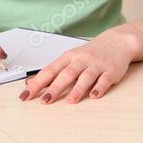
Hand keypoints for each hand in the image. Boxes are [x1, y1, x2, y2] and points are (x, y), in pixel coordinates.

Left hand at [20, 30, 137, 103]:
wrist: (117, 42)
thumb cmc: (90, 53)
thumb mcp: (70, 59)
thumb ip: (52, 72)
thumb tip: (30, 83)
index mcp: (69, 57)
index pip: (50, 71)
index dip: (37, 83)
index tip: (25, 96)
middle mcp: (82, 60)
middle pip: (67, 74)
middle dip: (55, 88)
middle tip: (45, 101)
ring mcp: (97, 64)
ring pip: (86, 77)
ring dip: (78, 89)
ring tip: (71, 101)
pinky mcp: (111, 70)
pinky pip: (105, 79)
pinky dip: (100, 87)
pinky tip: (94, 95)